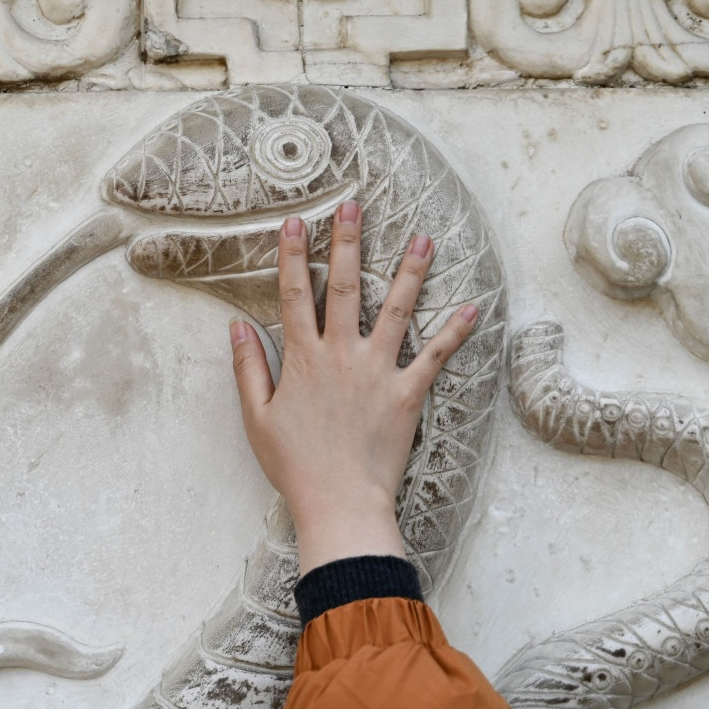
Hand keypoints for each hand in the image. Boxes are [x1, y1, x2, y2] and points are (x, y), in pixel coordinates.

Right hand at [229, 201, 479, 575]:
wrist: (339, 503)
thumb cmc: (295, 465)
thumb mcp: (257, 418)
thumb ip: (248, 368)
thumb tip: (236, 326)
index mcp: (303, 359)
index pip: (294, 295)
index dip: (292, 256)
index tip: (295, 222)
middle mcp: (341, 355)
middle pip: (343, 287)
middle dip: (347, 242)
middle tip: (354, 205)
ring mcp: (377, 371)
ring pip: (395, 310)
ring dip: (410, 271)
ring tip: (422, 237)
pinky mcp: (407, 394)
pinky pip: (435, 357)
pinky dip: (454, 332)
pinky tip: (472, 307)